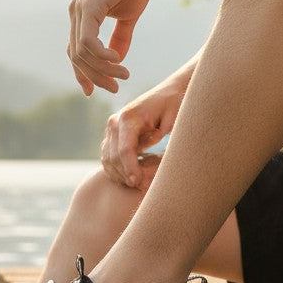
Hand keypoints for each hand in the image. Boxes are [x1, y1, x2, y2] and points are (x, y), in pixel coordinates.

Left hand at [68, 0, 154, 94]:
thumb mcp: (127, 17)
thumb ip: (120, 39)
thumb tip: (117, 62)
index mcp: (81, 16)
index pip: (75, 53)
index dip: (82, 75)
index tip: (94, 92)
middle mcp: (75, 12)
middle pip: (77, 58)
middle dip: (95, 77)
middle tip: (115, 88)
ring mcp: (79, 9)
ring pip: (83, 53)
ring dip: (103, 69)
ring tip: (123, 74)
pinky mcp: (89, 5)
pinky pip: (88, 41)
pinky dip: (101, 56)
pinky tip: (117, 60)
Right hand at [100, 71, 189, 188]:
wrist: (168, 93)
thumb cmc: (174, 105)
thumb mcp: (175, 118)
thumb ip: (164, 135)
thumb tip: (156, 154)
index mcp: (129, 117)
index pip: (125, 149)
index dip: (131, 169)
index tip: (139, 183)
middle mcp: (115, 122)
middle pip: (113, 157)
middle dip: (125, 175)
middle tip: (141, 188)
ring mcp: (111, 129)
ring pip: (107, 160)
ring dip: (120, 175)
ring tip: (137, 185)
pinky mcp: (111, 135)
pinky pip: (107, 158)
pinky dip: (116, 171)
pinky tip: (130, 178)